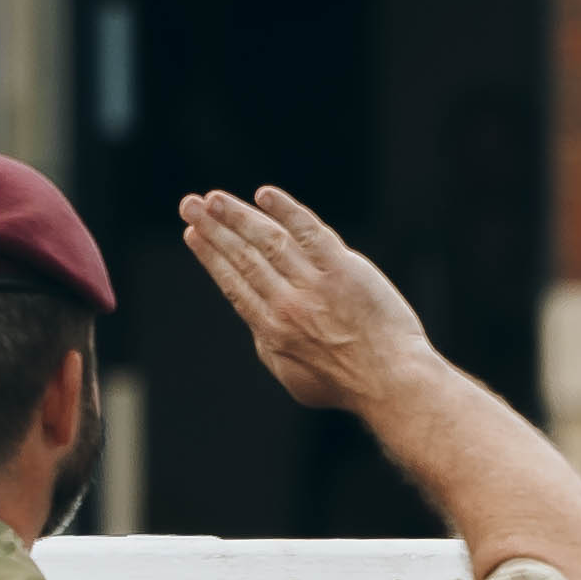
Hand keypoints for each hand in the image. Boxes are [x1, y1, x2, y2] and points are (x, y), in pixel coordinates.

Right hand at [179, 186, 435, 415]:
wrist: (390, 381)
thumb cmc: (347, 384)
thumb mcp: (294, 377)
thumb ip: (270, 346)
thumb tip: (257, 323)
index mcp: (270, 330)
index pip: (232, 283)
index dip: (210, 256)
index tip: (192, 234)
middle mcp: (285, 304)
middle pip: (242, 257)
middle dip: (213, 229)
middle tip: (189, 204)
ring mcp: (314, 284)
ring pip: (268, 241)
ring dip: (237, 216)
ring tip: (214, 198)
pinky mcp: (343, 269)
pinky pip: (309, 232)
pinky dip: (285, 212)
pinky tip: (265, 195)